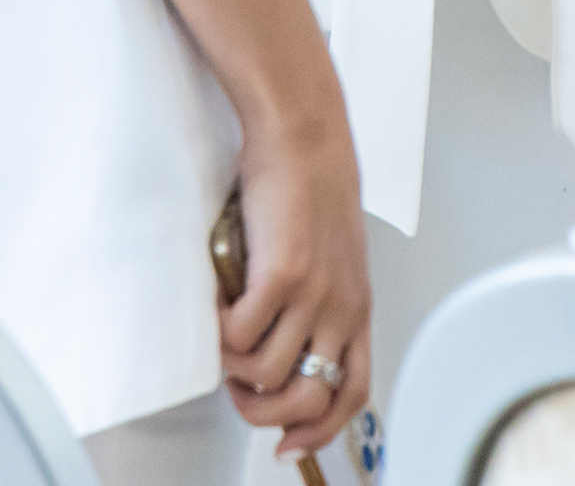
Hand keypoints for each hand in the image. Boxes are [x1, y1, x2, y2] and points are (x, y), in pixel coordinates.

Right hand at [219, 101, 370, 455]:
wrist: (304, 131)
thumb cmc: (312, 182)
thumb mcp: (332, 253)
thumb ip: (318, 298)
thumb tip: (281, 340)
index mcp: (357, 307)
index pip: (352, 393)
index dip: (320, 429)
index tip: (289, 443)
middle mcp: (341, 308)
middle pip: (308, 399)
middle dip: (266, 412)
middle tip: (239, 389)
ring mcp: (314, 294)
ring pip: (269, 375)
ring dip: (236, 369)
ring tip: (223, 340)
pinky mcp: (282, 274)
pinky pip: (242, 335)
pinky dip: (221, 333)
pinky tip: (217, 306)